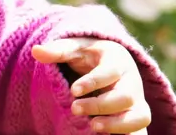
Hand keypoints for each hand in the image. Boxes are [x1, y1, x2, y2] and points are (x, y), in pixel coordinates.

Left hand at [32, 38, 150, 133]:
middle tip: (74, 109)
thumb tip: (35, 50)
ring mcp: (137, 100)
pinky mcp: (136, 116)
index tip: (73, 90)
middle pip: (126, 96)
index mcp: (117, 60)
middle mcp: (132, 81)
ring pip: (139, 116)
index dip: (93, 82)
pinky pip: (140, 130)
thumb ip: (57, 50)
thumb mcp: (74, 48)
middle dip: (100, 105)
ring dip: (118, 124)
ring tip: (93, 127)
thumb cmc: (89, 56)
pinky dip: (127, 134)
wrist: (109, 62)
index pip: (110, 72)